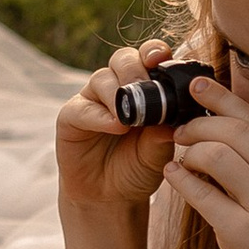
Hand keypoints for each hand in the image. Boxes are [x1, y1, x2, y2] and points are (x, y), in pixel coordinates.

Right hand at [57, 43, 188, 214]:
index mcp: (143, 87)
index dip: (154, 51)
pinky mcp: (71, 117)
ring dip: (118, 93)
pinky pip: (82, 108)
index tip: (162, 58)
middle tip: (148, 89)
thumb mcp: (160, 153)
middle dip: (136, 69)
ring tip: (132, 118)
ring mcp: (92, 100)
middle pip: (123, 59)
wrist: (111, 197)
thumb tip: (177, 115)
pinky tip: (115, 126)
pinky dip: (100, 115)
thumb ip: (165, 133)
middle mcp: (116, 87)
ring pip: (102, 78)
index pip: (148, 57)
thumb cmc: (139, 168)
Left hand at [167, 86, 248, 248]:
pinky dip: (181, 180)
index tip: (196, 85)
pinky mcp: (242, 232)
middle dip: (199, 125)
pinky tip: (172, 175)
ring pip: (216, 156)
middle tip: (180, 130)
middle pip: (234, 131)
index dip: (223, 98)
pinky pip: (201, 194)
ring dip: (190, 152)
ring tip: (181, 157)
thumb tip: (226, 116)